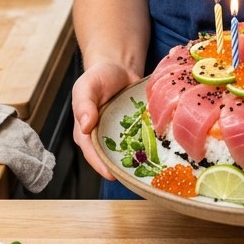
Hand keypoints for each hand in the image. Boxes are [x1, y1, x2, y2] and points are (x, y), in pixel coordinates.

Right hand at [71, 60, 139, 175]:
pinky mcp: (135, 130)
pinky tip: (160, 150)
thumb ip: (84, 104)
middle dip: (122, 167)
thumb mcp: (87, 86)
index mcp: (85, 132)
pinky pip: (141, 141)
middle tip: (135, 175)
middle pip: (110, 158)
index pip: (91, 152)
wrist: (119, 67)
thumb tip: (86, 125)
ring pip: (127, 153)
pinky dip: (149, 147)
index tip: (111, 174)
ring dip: (138, 160)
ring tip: (149, 168)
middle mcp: (102, 138)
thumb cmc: (99, 77)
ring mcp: (120, 136)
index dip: (100, 164)